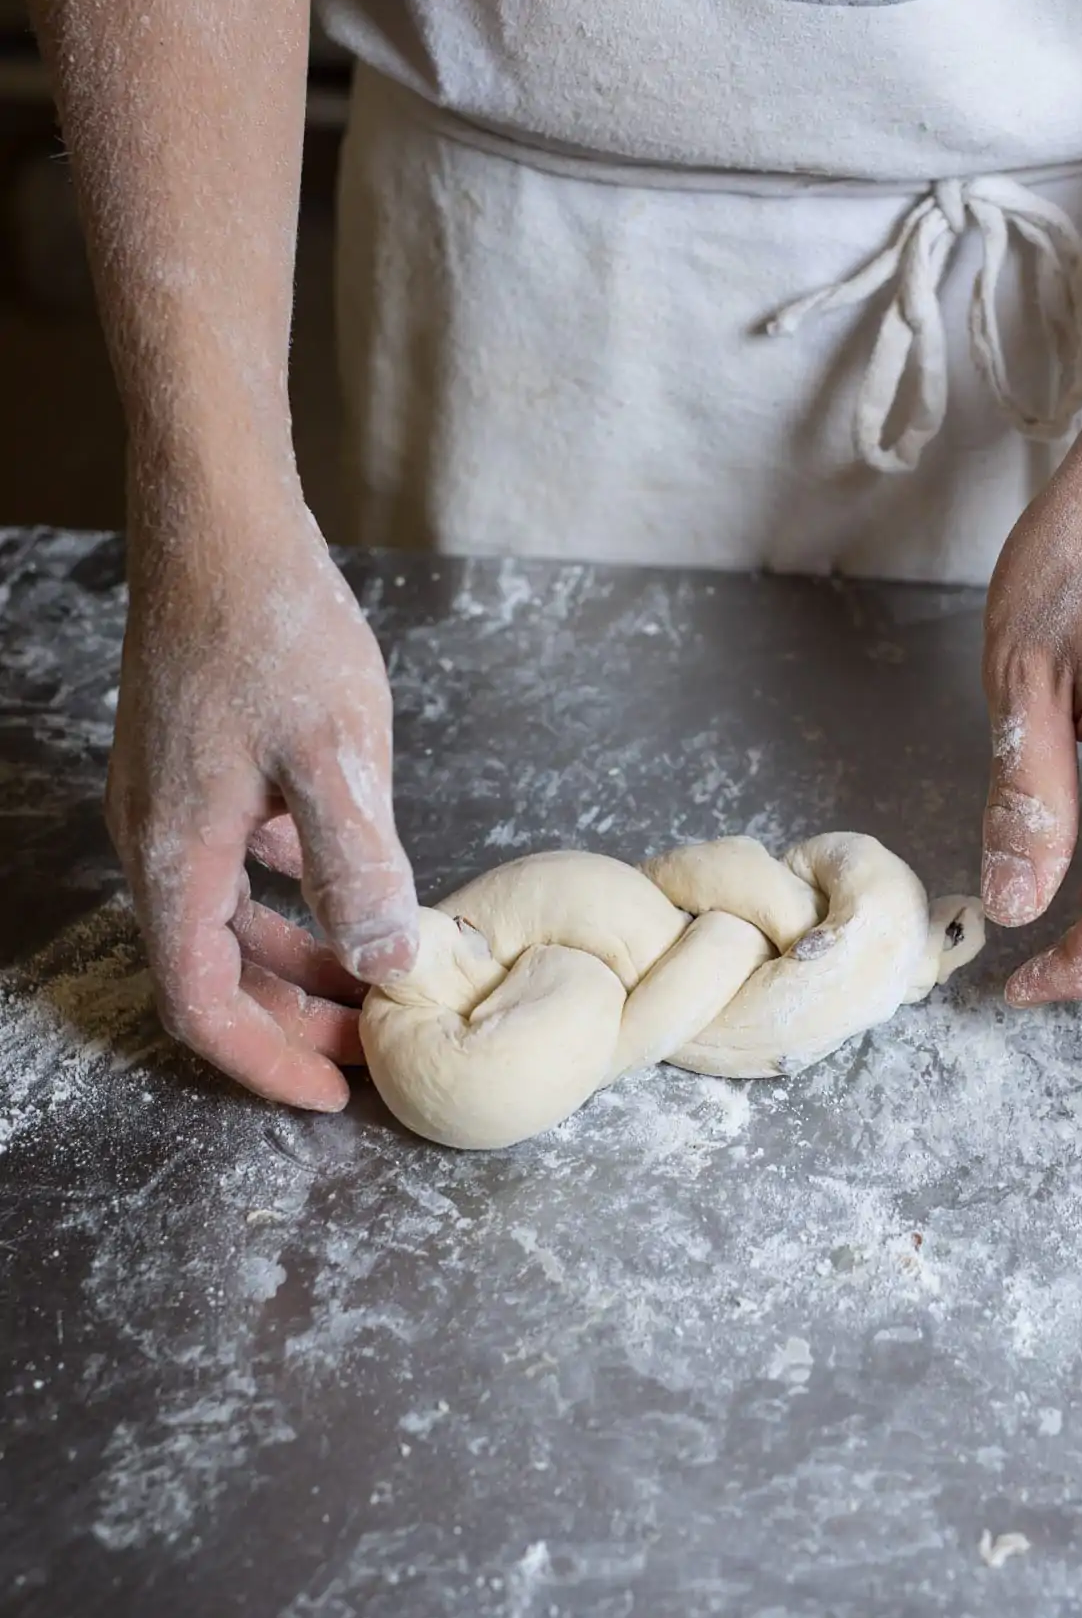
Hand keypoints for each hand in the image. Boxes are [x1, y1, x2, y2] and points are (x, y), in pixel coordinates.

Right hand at [106, 496, 417, 1108]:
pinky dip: (284, 897)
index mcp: (177, 852)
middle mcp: (155, 837)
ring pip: (222, 918)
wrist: (220, 524)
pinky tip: (343, 889)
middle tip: (371, 1044)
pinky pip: (231, 864)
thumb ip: (359, 865)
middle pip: (211, 970)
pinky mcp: (192, 767)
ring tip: (372, 977)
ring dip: (292, 958)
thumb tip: (389, 964)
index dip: (266, 1060)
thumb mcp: (336, 752)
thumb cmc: (275, 627)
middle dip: (291, 1017)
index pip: (201, 1001)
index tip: (335, 1093)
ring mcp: (168, 801)